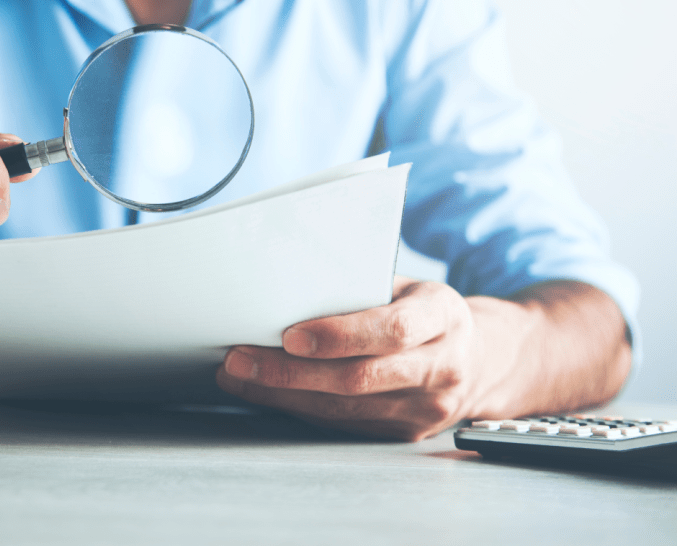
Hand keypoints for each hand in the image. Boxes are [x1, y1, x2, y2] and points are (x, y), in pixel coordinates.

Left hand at [216, 276, 524, 440]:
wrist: (480, 361)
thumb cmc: (426, 313)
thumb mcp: (407, 286)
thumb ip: (361, 286)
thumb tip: (287, 284)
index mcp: (443, 318)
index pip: (393, 330)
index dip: (341, 335)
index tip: (290, 334)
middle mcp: (441, 368)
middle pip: (359, 378)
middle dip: (290, 372)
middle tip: (240, 359)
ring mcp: (425, 409)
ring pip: (345, 408)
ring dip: (282, 394)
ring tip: (238, 376)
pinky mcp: (404, 433)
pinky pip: (343, 423)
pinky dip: (298, 408)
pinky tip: (265, 393)